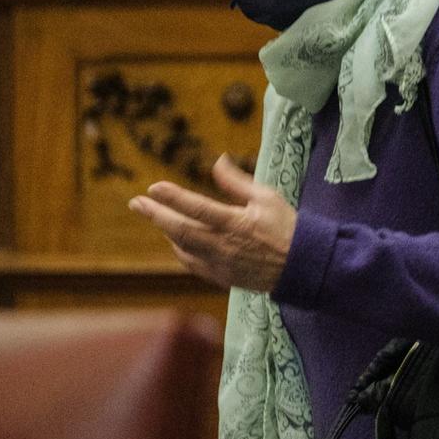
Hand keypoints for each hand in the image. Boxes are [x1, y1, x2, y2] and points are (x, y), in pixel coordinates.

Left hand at [129, 154, 295, 292]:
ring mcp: (221, 264)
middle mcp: (224, 245)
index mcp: (236, 223)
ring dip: (166, 231)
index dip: (172, 197)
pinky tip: (176, 240)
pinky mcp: (222, 277)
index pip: (196, 208)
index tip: (153, 188)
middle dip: (155, 215)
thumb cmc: (287, 227)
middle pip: (180, 230)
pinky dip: (180, 250)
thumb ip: (237, 182)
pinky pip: (192, 264)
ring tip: (157, 217)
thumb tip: (217, 161)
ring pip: (182, 248)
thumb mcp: (267, 197)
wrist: (302, 267)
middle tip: (136, 203)